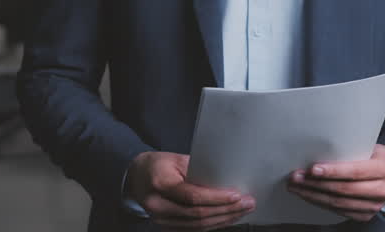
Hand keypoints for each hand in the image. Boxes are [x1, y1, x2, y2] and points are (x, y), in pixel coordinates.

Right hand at [126, 150, 254, 229]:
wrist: (136, 178)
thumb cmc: (158, 165)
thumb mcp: (176, 158)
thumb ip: (198, 168)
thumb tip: (226, 177)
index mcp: (160, 183)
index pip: (192, 196)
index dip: (216, 198)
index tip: (236, 195)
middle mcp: (158, 205)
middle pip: (197, 214)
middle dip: (226, 210)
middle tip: (248, 203)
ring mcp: (161, 220)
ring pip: (196, 225)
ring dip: (223, 219)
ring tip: (243, 211)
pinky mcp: (166, 226)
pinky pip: (193, 229)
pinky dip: (213, 224)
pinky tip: (227, 218)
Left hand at [287, 144, 384, 222]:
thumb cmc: (377, 156)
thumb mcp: (371, 147)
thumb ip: (352, 150)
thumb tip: (319, 149)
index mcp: (384, 168)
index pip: (355, 171)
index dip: (333, 171)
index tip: (312, 169)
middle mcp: (382, 190)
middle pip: (343, 190)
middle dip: (316, 184)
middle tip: (296, 177)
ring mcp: (374, 206)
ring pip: (338, 203)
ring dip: (313, 195)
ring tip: (296, 187)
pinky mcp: (366, 215)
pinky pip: (339, 211)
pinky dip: (321, 203)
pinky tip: (308, 195)